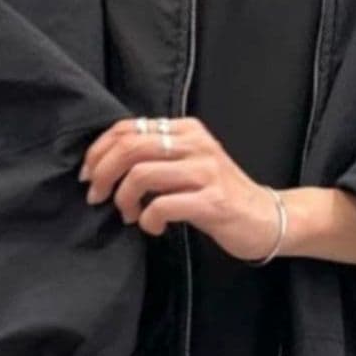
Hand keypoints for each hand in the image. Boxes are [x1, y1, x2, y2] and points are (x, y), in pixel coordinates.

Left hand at [78, 117, 281, 261]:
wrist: (266, 218)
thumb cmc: (219, 194)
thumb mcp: (189, 163)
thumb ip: (157, 154)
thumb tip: (106, 161)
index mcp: (187, 130)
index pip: (128, 127)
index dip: (99, 150)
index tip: (89, 174)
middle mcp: (196, 144)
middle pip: (129, 147)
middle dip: (103, 174)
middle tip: (97, 197)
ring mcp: (206, 172)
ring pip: (140, 174)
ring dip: (124, 199)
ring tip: (130, 215)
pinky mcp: (212, 202)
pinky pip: (162, 206)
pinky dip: (148, 220)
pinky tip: (153, 228)